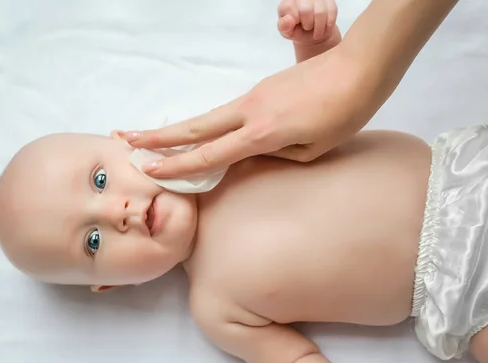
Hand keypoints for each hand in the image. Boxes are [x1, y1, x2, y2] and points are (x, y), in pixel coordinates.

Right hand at [118, 47, 376, 177]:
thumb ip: (277, 154)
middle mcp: (249, 112)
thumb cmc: (344, 114)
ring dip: (177, 128)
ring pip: (207, 117)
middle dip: (159, 137)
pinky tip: (200, 133)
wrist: (359, 68)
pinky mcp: (261, 89)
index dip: (179, 165)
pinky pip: (227, 112)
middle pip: (195, 127)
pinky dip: (206, 124)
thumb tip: (255, 152)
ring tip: (152, 136)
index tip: (150, 169)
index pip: (211, 153)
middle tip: (127, 140)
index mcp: (262, 134)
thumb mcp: (312, 150)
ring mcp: (253, 97)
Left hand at [277, 0, 338, 44]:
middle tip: (308, 29)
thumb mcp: (287, 32)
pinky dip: (329, 25)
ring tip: (316, 31)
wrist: (312, 32)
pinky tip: (324, 27)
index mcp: (288, 2)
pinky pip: (332, 12)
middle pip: (306, 10)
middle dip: (308, 25)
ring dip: (320, 28)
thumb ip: (284, 27)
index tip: (296, 26)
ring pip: (320, 12)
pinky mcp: (329, 0)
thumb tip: (288, 20)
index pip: (291, 9)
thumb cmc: (297, 30)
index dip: (295, 22)